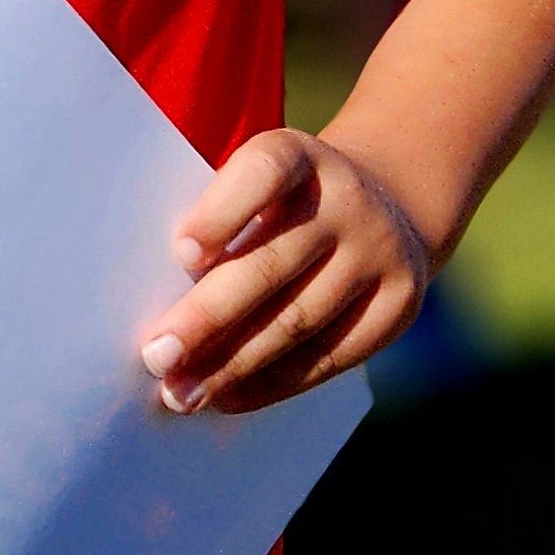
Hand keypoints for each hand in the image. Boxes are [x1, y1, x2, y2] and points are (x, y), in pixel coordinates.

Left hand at [139, 126, 429, 415]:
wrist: (390, 202)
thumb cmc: (287, 203)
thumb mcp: (261, 187)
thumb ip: (220, 227)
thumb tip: (166, 317)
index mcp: (300, 156)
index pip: (263, 174)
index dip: (221, 213)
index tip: (180, 254)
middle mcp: (347, 199)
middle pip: (271, 264)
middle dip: (207, 318)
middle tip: (156, 357)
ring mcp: (380, 251)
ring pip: (298, 319)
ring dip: (232, 364)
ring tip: (182, 394)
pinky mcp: (399, 303)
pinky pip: (330, 354)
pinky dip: (273, 383)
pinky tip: (229, 398)